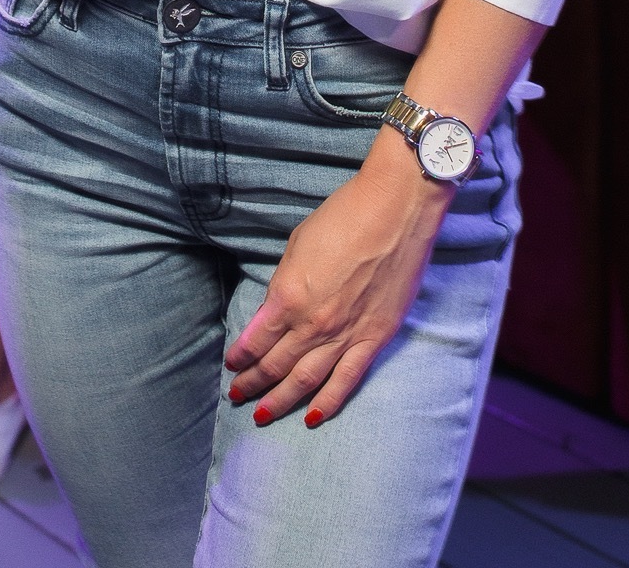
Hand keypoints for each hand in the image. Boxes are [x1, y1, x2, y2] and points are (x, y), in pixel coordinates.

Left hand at [223, 137, 451, 425]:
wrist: (396, 209)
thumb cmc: (344, 216)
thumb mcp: (298, 244)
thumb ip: (285, 283)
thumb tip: (275, 311)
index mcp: (289, 295)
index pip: (256, 339)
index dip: (241, 356)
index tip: (232, 365)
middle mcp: (313, 323)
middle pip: (276, 365)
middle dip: (253, 383)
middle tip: (237, 395)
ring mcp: (345, 334)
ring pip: (306, 381)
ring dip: (281, 400)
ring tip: (262, 415)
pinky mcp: (374, 338)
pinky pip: (347, 380)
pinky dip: (328, 402)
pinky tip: (312, 417)